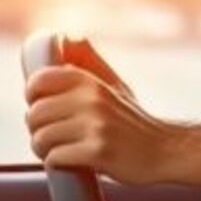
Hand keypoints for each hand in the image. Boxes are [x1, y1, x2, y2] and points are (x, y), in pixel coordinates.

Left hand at [24, 42, 200, 193]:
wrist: (166, 151)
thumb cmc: (135, 121)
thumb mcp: (114, 85)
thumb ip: (89, 63)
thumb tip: (66, 36)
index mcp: (91, 81)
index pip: (39, 80)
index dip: (33, 96)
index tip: (45, 108)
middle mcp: (92, 99)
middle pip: (34, 114)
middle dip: (38, 129)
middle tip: (57, 135)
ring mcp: (96, 125)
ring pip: (41, 138)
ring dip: (45, 149)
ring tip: (64, 149)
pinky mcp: (98, 152)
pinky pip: (55, 158)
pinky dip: (59, 164)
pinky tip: (74, 162)